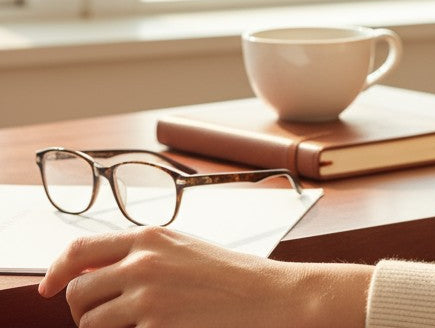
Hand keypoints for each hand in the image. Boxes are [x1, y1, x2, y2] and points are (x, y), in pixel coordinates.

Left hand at [39, 227, 372, 327]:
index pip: (80, 249)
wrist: (268, 296)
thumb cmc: (229, 275)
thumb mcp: (183, 248)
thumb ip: (142, 253)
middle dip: (82, 309)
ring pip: (91, 323)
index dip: (54, 271)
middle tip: (104, 316)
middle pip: (78, 292)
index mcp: (150, 236)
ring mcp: (148, 297)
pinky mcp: (156, 327)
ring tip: (133, 325)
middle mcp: (143, 262)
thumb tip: (96, 270)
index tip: (46, 287)